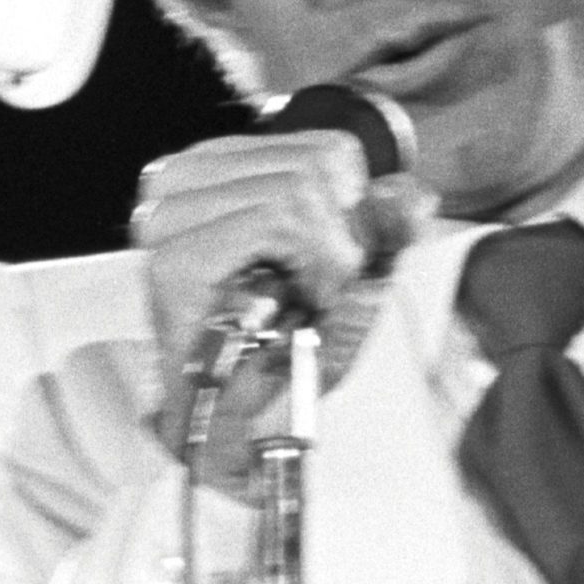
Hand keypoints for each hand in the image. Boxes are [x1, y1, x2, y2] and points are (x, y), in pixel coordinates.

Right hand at [131, 132, 422, 487]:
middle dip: (340, 240)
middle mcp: (183, 180)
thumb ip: (388, 229)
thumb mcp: (355, 278)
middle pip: (316, 165)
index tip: (335, 267)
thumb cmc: (285, 355)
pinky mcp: (174, 255)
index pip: (328, 149)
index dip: (355, 213)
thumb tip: (414, 193)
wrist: (240, 434)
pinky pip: (274, 219)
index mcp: (221, 169)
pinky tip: (283, 309)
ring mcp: (170, 215)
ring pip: (296, 188)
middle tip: (315, 295)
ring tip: (295, 304)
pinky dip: (300, 269)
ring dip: (320, 260)